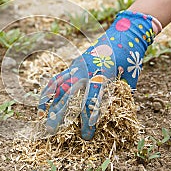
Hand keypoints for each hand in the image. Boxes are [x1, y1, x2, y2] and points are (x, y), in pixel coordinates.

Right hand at [38, 10, 158, 139]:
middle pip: (68, 96)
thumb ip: (120, 97)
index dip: (88, 121)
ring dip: (49, 102)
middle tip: (52, 132)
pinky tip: (43, 102)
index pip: (91, 103)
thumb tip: (115, 117)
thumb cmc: (129, 59)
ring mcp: (77, 67)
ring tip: (41, 118)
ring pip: (58, 86)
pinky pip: (57, 79)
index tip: (87, 136)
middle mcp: (85, 72)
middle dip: (59, 114)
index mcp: (101, 77)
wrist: (123, 35)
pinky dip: (49, 91)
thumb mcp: (128, 80)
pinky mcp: (73, 65)